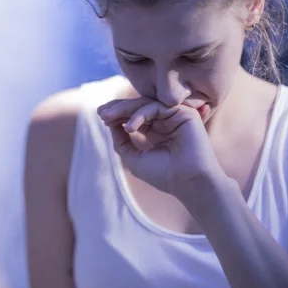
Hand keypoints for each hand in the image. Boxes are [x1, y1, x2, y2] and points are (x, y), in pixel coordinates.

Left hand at [97, 97, 223, 196]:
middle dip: (118, 108)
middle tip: (101, 113)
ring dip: (124, 109)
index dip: (118, 115)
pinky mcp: (184, 113)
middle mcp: (166, 122)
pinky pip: (156, 107)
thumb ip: (121, 141)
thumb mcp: (134, 158)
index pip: (135, 117)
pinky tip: (130, 128)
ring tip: (107, 118)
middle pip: (138, 107)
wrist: (187, 182)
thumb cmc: (162, 174)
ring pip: (146, 105)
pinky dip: (140, 115)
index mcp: (156, 132)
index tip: (101, 117)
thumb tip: (110, 124)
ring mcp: (175, 116)